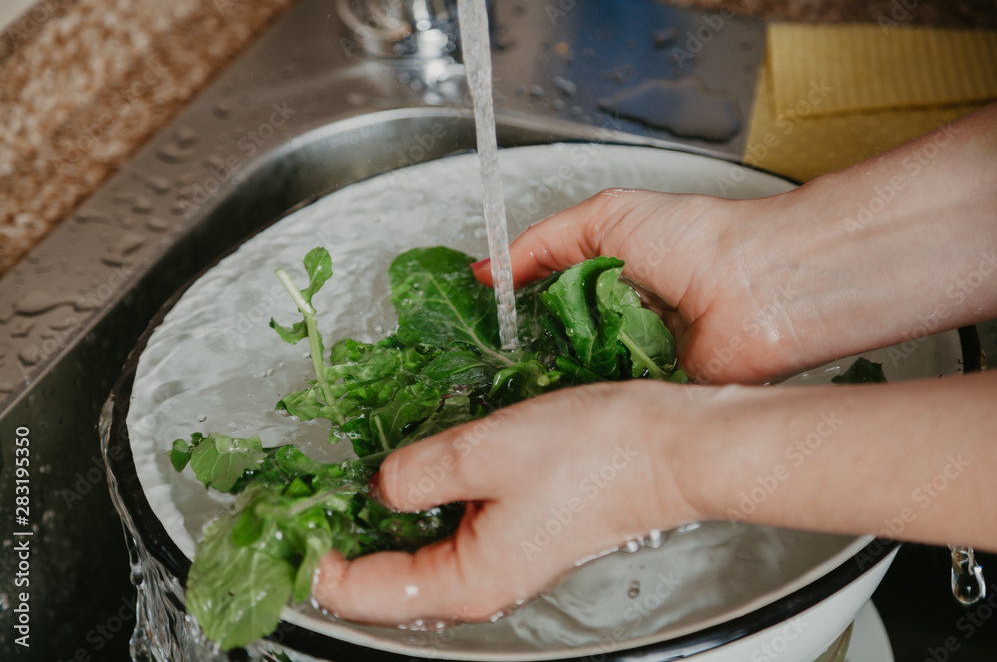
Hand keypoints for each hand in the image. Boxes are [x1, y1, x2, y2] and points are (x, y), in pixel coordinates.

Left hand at [311, 379, 702, 624]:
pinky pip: (448, 524)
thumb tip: (380, 483)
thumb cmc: (596, 457)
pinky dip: (418, 502)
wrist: (668, 447)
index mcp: (468, 579)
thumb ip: (417, 471)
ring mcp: (498, 554)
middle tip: (306, 500)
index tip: (286, 525)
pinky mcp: (514, 526)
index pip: (366, 592)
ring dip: (378, 519)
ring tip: (344, 480)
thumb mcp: (484, 452)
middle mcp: (481, 580)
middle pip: (387, 578)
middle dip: (342, 543)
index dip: (318, 562)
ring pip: (416, 549)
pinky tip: (406, 467)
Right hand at [474, 189, 816, 383]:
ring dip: (554, 378)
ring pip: (574, 379)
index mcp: (606, 278)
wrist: (758, 287)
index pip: (543, 302)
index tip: (476, 321)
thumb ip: (540, 243)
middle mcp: (618, 321)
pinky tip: (566, 401)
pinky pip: (608, 404)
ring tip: (522, 380)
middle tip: (489, 361)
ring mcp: (634, 361)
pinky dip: (590, 402)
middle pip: (552, 345)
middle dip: (524, 353)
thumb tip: (491, 270)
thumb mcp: (604, 217)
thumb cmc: (698, 239)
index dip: (512, 313)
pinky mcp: (652, 395)